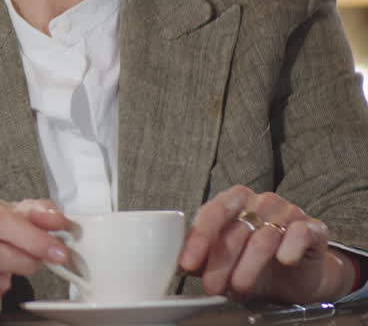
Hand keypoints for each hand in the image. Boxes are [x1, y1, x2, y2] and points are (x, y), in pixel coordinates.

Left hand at [179, 185, 354, 302]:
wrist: (299, 274)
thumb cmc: (256, 262)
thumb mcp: (224, 260)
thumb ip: (201, 257)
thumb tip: (175, 264)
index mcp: (234, 201)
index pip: (212, 213)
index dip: (199, 239)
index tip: (187, 264)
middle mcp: (260, 202)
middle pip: (236, 230)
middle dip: (220, 263)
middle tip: (211, 286)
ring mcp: (288, 212)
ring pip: (264, 237)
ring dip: (248, 267)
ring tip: (238, 289)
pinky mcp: (313, 228)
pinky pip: (300, 233)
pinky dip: (290, 247)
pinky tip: (283, 261)